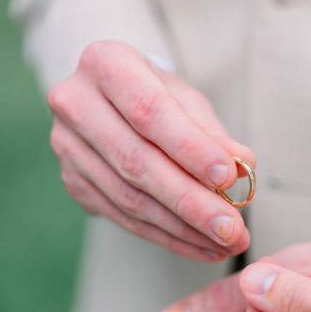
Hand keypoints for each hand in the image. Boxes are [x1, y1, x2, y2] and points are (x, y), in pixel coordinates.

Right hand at [47, 40, 252, 260]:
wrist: (113, 100)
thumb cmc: (158, 94)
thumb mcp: (188, 101)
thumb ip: (213, 133)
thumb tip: (243, 167)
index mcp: (105, 64)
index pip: (148, 112)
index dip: (190, 148)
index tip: (228, 178)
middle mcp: (75, 103)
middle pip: (136, 162)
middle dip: (191, 202)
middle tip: (232, 230)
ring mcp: (67, 147)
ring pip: (129, 198)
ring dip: (183, 229)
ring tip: (226, 244)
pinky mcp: (73, 183)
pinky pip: (124, 219)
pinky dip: (167, 237)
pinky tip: (202, 247)